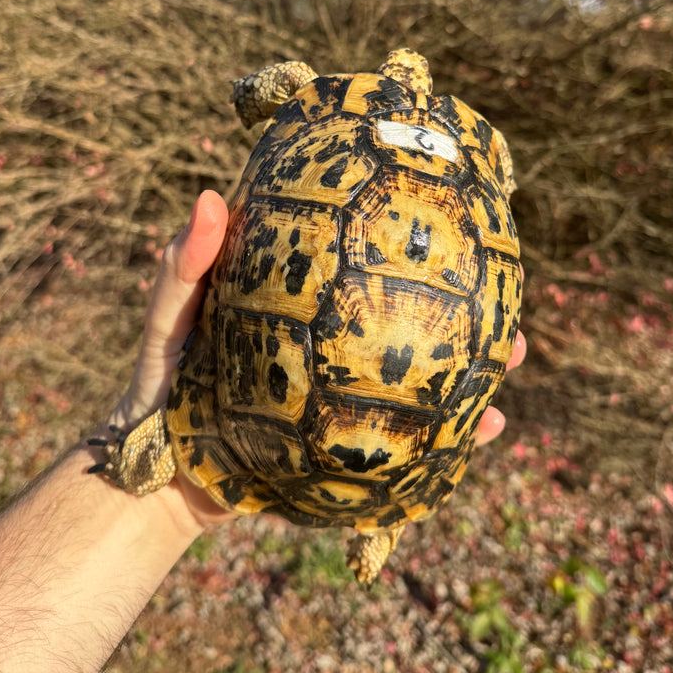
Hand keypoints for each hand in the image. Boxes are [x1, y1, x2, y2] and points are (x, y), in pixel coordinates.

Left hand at [108, 192, 524, 520]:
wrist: (157, 475)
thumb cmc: (162, 381)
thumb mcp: (169, 317)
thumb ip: (185, 266)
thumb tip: (214, 196)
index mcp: (310, 304)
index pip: (369, 265)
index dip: (411, 243)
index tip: (454, 217)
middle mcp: (341, 345)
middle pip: (415, 317)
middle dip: (467, 304)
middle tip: (507, 286)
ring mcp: (351, 397)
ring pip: (427, 375)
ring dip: (478, 365)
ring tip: (514, 353)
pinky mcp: (353, 449)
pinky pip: (414, 440)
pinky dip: (455, 438)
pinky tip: (490, 426)